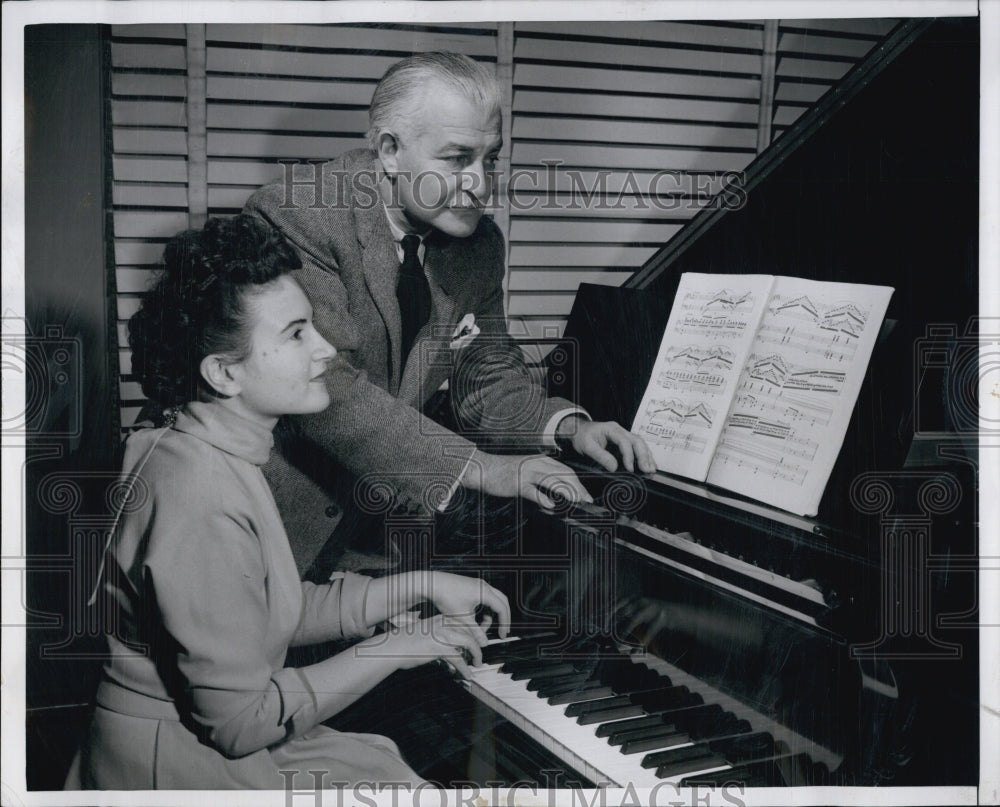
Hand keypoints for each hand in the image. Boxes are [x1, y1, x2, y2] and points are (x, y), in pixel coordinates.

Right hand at [375, 613, 487, 677]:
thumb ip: (441, 639)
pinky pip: (458, 659)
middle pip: (470, 632)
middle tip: (480, 656)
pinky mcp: (439, 648)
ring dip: (476, 655)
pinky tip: (466, 675)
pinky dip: (465, 669)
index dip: (474, 634)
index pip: (465, 624)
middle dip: (478, 645)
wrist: (392, 648)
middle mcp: (444, 624)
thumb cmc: (406, 644)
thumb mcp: (426, 634)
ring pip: (469, 643)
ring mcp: (442, 635)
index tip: (478, 644)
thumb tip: (453, 652)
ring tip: (477, 664)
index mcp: (441, 619)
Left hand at [424, 572, 510, 638]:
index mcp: (484, 592)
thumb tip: (484, 644)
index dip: (504, 623)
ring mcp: (478, 584)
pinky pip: (485, 598)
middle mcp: (484, 586)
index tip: (502, 635)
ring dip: (491, 614)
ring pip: (493, 600)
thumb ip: (475, 632)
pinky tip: (475, 619)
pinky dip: (484, 609)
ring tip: (482, 628)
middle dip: (503, 617)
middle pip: (502, 602)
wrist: (432, 584)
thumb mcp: (462, 618)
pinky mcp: (472, 585)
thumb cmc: (446, 598)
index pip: (502, 608)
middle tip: (502, 631)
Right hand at [466, 451, 593, 508]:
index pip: (566, 470)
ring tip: (576, 501)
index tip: (585, 495)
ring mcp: (527, 473)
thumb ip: (542, 475)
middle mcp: (536, 464)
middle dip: (577, 488)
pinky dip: (544, 498)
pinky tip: (550, 505)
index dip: (578, 483)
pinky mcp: (517, 483)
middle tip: (586, 500)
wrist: (483, 468)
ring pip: (553, 480)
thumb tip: (558, 489)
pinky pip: (534, 491)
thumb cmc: (504, 471)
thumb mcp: (527, 468)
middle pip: (564, 474)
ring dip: (567, 491)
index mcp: (540, 460)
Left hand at [559, 419, 656, 473]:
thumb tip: (614, 467)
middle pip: (637, 441)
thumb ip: (600, 456)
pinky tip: (649, 465)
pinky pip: (637, 448)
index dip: (629, 455)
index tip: (630, 468)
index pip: (624, 441)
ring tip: (651, 469)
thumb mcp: (587, 446)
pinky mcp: (624, 442)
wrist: (578, 430)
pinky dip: (645, 456)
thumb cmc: (582, 436)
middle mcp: (620, 430)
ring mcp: (624, 435)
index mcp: (611, 429)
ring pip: (640, 444)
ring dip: (647, 456)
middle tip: (647, 470)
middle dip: (643, 456)